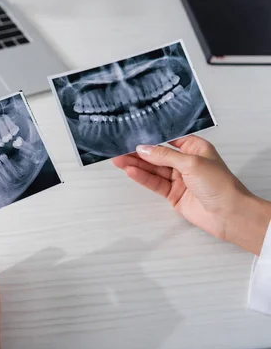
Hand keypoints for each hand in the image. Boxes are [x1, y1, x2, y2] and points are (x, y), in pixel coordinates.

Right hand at [113, 135, 270, 255]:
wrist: (229, 214)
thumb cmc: (219, 184)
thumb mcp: (191, 163)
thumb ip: (164, 156)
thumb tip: (143, 149)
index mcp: (195, 148)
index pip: (169, 139)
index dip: (152, 137)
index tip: (134, 134)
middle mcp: (186, 162)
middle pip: (158, 155)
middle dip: (140, 152)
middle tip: (120, 149)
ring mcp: (179, 179)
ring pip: (154, 169)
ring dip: (137, 165)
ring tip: (119, 160)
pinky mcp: (173, 194)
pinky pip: (155, 183)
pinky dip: (143, 177)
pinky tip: (131, 171)